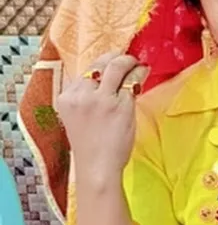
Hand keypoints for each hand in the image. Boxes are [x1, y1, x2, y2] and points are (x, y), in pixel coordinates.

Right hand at [56, 53, 143, 184]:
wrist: (97, 166)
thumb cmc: (91, 145)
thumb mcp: (78, 117)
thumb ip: (86, 99)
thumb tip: (106, 80)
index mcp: (66, 97)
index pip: (85, 72)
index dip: (101, 64)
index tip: (112, 62)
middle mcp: (81, 95)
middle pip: (99, 64)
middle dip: (115, 57)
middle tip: (128, 58)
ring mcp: (101, 99)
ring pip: (116, 67)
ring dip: (129, 61)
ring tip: (138, 63)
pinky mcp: (120, 105)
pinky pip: (132, 81)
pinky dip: (140, 73)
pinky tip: (144, 72)